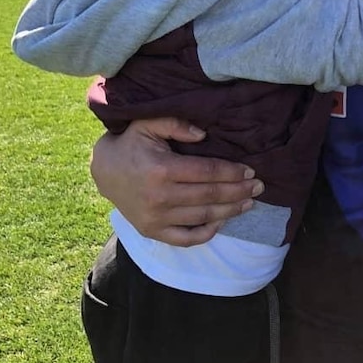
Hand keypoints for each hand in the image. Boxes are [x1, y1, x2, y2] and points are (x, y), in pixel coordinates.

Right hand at [90, 117, 263, 245]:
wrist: (104, 171)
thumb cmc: (132, 145)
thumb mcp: (149, 124)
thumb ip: (176, 124)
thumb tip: (204, 135)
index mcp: (161, 168)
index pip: (207, 172)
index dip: (232, 172)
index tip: (250, 171)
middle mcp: (160, 196)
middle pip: (210, 196)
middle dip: (239, 191)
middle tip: (259, 187)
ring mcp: (155, 217)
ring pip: (203, 217)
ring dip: (230, 211)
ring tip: (248, 203)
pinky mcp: (152, 231)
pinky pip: (186, 238)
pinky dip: (207, 233)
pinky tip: (222, 222)